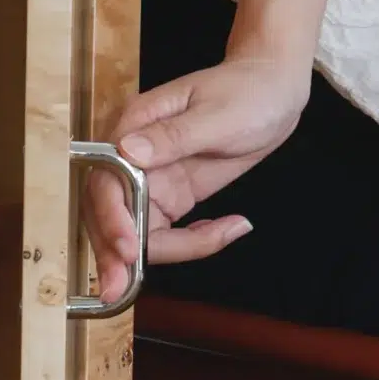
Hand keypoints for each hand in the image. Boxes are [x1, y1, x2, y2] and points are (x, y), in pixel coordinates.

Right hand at [84, 50, 309, 307]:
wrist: (272, 89)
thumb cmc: (246, 90)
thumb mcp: (216, 114)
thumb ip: (173, 137)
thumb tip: (128, 153)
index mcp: (131, 128)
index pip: (106, 180)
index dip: (111, 217)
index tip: (127, 248)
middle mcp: (131, 157)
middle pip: (110, 212)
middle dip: (113, 253)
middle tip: (116, 291)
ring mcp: (150, 178)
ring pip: (134, 228)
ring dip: (151, 255)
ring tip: (206, 248)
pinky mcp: (171, 193)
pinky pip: (165, 230)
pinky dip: (192, 241)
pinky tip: (228, 229)